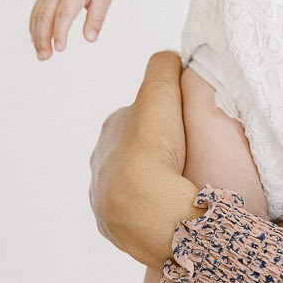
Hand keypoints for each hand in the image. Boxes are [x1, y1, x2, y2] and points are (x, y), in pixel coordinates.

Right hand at [30, 0, 117, 58]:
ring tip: (41, 54)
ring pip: (38, 14)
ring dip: (36, 35)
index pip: (63, 14)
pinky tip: (36, 39)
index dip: (60, 32)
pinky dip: (34, 25)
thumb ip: (97, 18)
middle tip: (45, 57)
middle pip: (45, 16)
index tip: (60, 49)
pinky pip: (37, 9)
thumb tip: (90, 39)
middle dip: (43, 38)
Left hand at [89, 50, 198, 268]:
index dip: (161, 117)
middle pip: (131, 150)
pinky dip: (149, 210)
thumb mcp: (160, 91)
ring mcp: (104, 198)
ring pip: (130, 183)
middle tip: (183, 157)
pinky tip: (167, 211)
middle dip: (152, 152)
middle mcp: (100, 163)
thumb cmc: (153, 147)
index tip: (180, 125)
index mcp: (110, 130)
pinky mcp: (113, 226)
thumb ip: (163, 65)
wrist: (145, 208)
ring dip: (150, 184)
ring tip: (177, 188)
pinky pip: (134, 214)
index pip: (137, 116)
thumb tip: (170, 57)